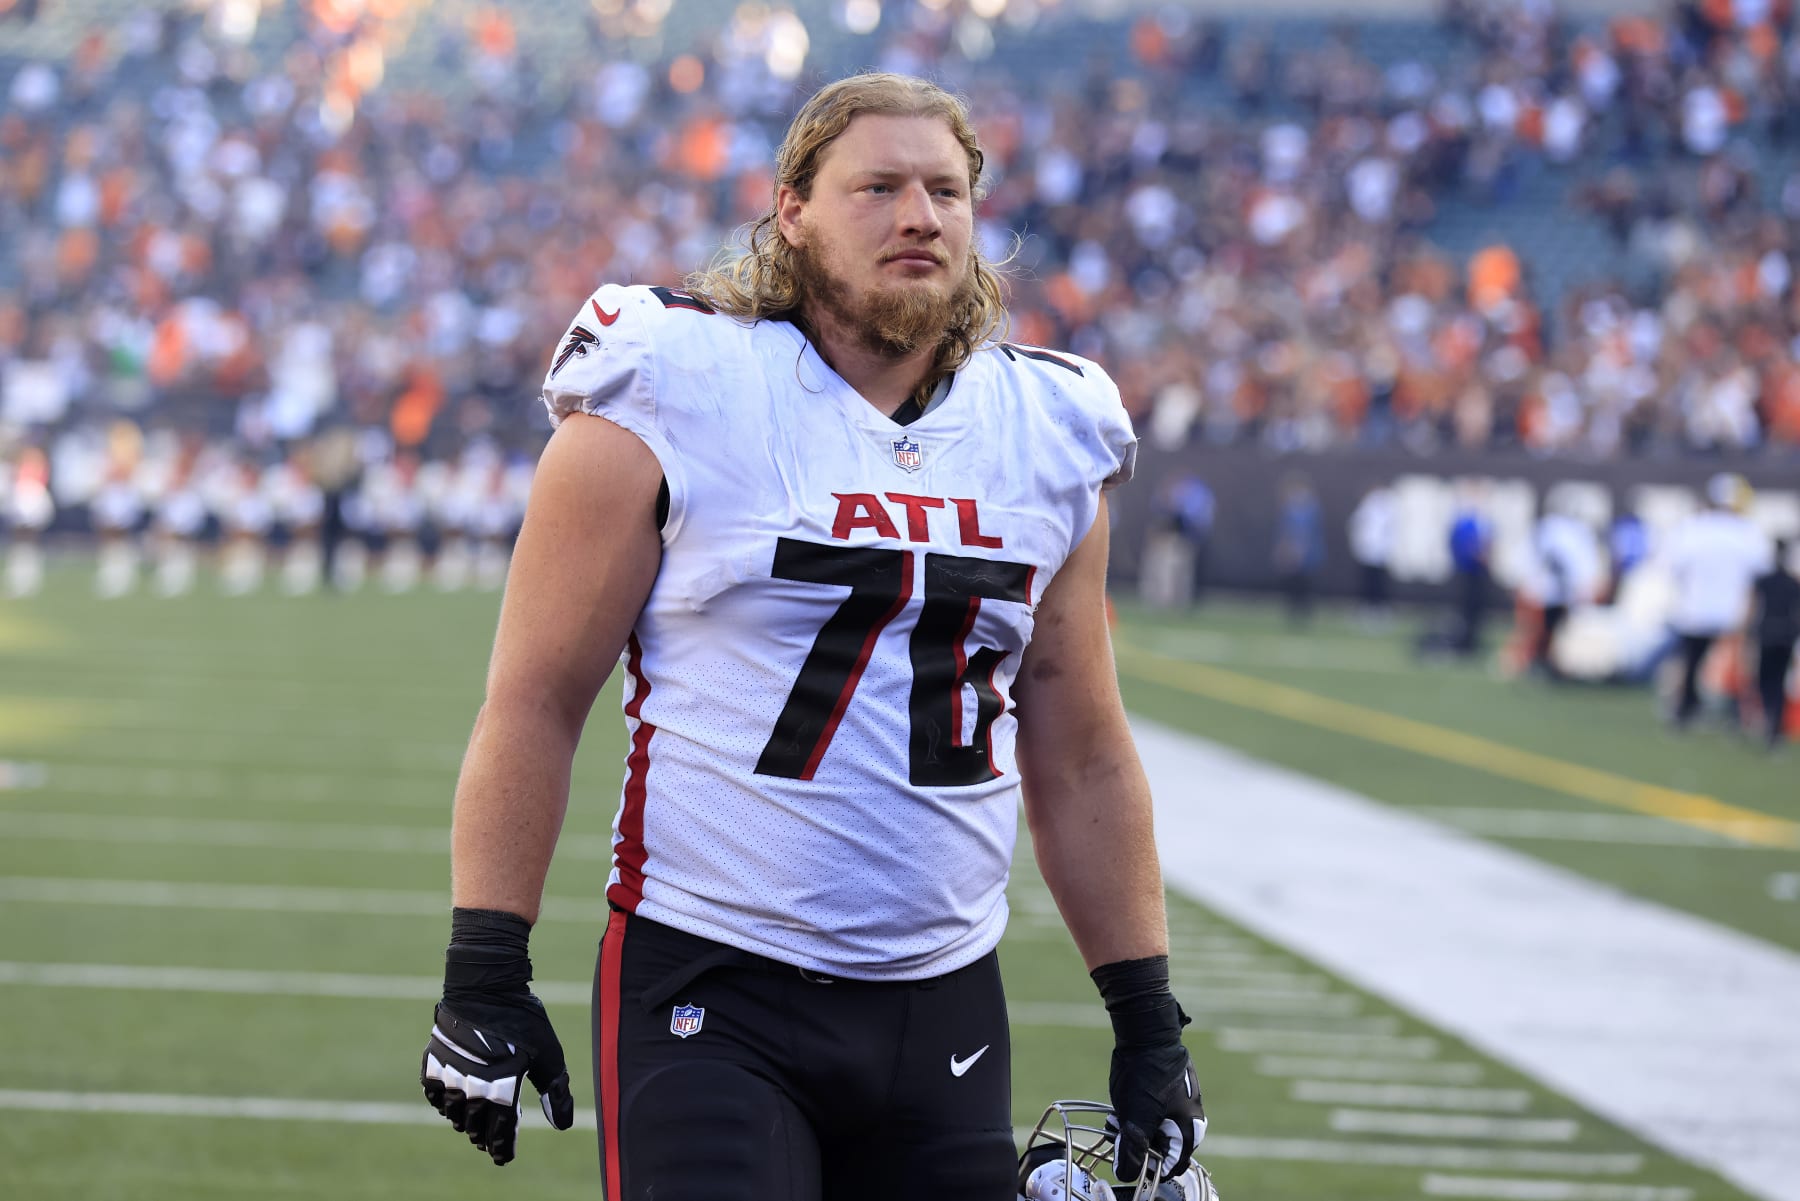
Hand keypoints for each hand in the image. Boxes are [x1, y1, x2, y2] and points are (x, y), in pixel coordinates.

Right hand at [420, 908, 575, 1164]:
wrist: (486, 984)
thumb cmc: (523, 1018)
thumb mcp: (547, 1054)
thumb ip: (555, 1090)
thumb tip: (563, 1125)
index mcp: (501, 1088)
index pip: (501, 1131)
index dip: (503, 1147)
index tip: (504, 1157)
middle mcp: (472, 1086)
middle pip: (474, 1126)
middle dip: (482, 1136)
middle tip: (488, 1141)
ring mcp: (450, 1074)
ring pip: (453, 1112)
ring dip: (462, 1121)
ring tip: (470, 1125)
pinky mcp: (434, 1059)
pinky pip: (433, 1092)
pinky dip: (442, 1102)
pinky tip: (451, 1102)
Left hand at [1107, 1036, 1205, 1185]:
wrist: (1146, 1033)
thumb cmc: (1145, 1074)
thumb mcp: (1135, 1117)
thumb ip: (1133, 1148)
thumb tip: (1127, 1174)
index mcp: (1188, 1130)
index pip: (1174, 1165)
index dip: (1151, 1168)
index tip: (1129, 1161)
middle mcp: (1190, 1119)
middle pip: (1165, 1148)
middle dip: (1141, 1147)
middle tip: (1120, 1138)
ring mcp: (1181, 1103)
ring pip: (1157, 1130)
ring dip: (1137, 1130)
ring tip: (1117, 1122)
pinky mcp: (1170, 1091)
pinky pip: (1156, 1112)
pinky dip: (1139, 1115)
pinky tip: (1122, 1108)